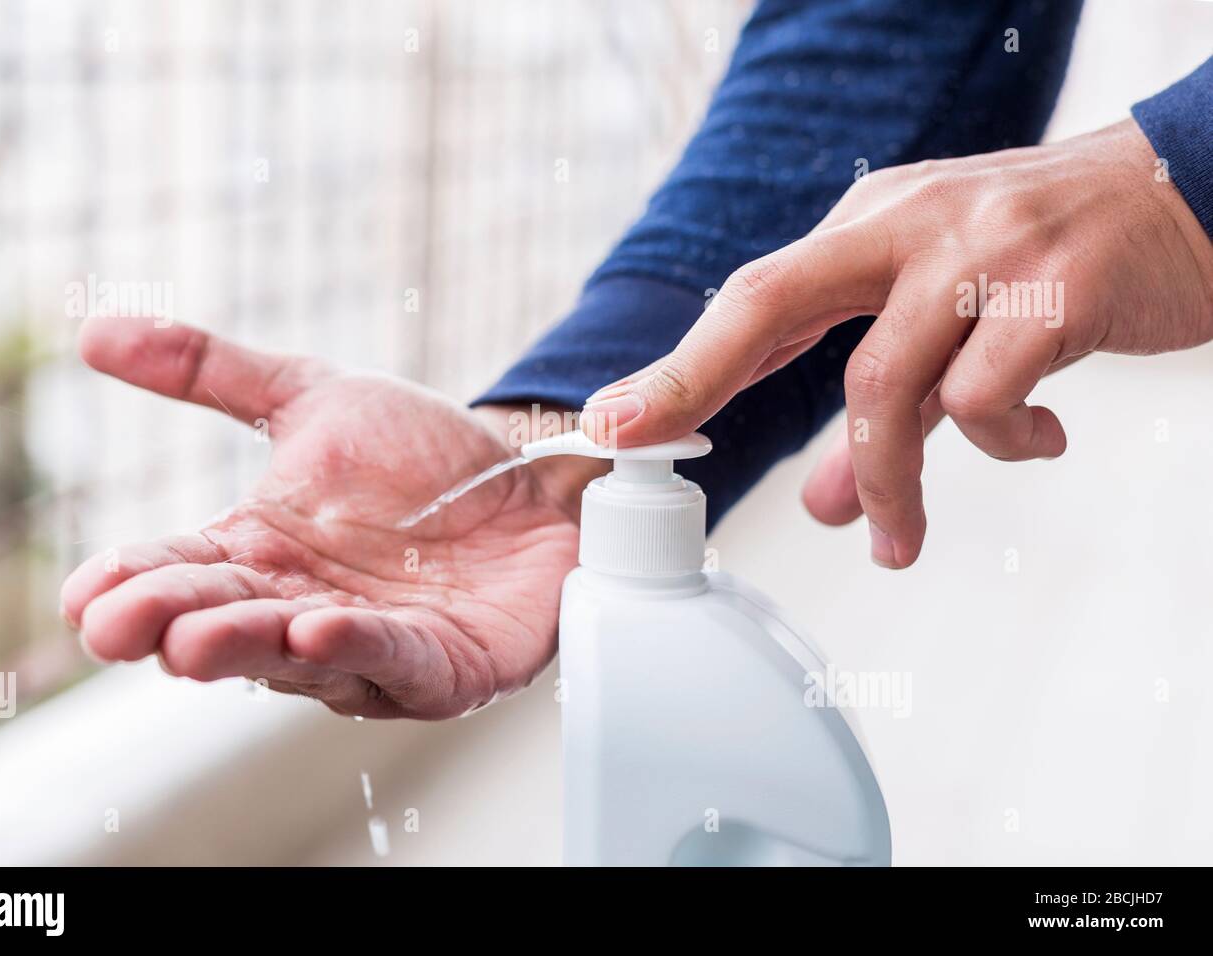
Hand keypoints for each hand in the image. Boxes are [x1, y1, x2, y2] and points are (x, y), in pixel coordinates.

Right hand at [61, 318, 598, 717]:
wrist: (530, 477)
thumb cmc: (421, 456)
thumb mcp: (313, 396)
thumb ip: (212, 370)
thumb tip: (93, 333)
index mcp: (260, 554)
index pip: (180, 573)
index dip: (131, 584)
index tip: (83, 594)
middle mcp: (301, 610)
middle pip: (224, 626)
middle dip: (170, 626)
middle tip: (117, 626)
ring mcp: (372, 648)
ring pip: (296, 660)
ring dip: (248, 647)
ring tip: (198, 637)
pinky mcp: (443, 668)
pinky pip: (396, 664)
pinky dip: (358, 651)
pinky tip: (318, 631)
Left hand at [580, 118, 1212, 566]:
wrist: (1189, 192)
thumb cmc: (1048, 259)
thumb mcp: (948, 320)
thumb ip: (884, 411)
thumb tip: (826, 503)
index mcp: (873, 224)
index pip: (755, 296)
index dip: (680, 364)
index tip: (612, 421)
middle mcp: (911, 224)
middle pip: (773, 297)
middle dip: (694, 375)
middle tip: (638, 439)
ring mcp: (981, 250)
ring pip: (886, 383)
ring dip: (884, 481)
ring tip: (897, 539)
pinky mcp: (1054, 289)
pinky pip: (988, 398)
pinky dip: (1000, 444)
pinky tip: (1037, 441)